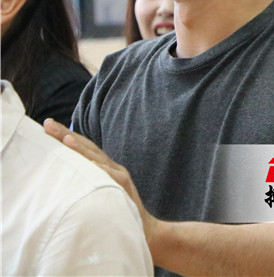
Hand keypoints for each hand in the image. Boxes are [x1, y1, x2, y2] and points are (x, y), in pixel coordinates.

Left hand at [43, 119, 157, 242]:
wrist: (145, 229)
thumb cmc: (119, 213)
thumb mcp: (104, 193)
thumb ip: (92, 180)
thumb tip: (69, 174)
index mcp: (107, 168)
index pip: (84, 148)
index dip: (67, 136)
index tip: (48, 126)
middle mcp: (113, 168)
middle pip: (87, 147)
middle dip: (66, 134)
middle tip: (48, 124)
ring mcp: (119, 176)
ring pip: (96, 158)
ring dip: (80, 148)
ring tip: (65, 138)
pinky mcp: (124, 186)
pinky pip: (108, 175)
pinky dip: (97, 167)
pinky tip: (86, 160)